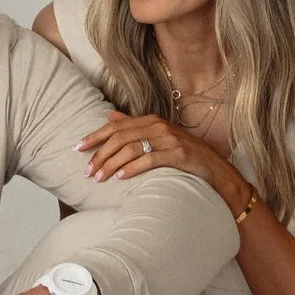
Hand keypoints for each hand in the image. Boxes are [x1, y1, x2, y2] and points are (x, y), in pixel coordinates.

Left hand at [78, 111, 243, 205]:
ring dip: (111, 164)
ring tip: (99, 178)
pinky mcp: (178, 154)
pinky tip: (120, 178)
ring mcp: (169, 140)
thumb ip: (134, 126)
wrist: (217, 171)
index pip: (116, 126)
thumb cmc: (186, 156)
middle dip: (100, 154)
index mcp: (152, 120)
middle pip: (120, 137)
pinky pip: (149, 160)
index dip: (95, 136)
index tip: (78, 148)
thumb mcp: (159, 137)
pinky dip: (131, 169)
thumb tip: (108, 115)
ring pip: (131, 149)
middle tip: (87, 171)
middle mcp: (159, 126)